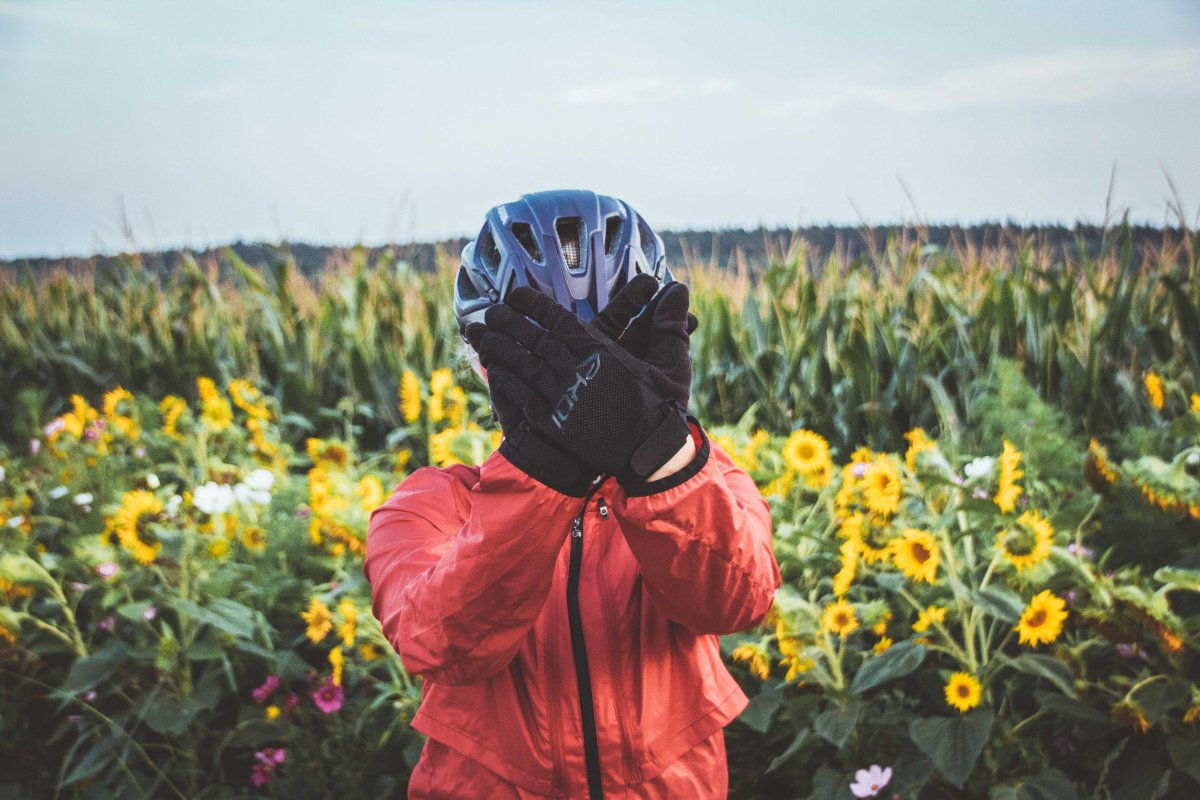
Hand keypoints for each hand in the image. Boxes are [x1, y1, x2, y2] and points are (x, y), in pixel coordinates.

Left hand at [465, 283, 693, 482]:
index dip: (533, 306)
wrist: (651, 458)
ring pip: (524, 365)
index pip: (559, 321)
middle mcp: (578, 372)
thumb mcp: (672, 364)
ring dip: (501, 348)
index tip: (515, 295)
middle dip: (510, 321)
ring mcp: (563, 398)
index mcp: (601, 354)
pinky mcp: (554, 423)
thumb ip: (669, 325)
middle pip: (535, 339)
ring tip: (484, 335)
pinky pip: (522, 396)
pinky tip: (492, 370)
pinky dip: (505, 381)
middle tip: (492, 310)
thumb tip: (680, 288)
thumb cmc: (662, 410)